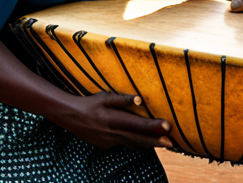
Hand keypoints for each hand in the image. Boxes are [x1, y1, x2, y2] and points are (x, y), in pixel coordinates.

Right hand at [54, 92, 172, 149]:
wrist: (69, 117)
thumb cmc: (89, 103)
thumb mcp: (104, 97)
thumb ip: (122, 99)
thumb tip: (139, 100)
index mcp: (112, 119)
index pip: (137, 124)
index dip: (153, 127)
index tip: (168, 127)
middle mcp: (112, 133)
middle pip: (138, 139)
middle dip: (156, 141)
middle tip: (172, 143)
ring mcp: (109, 141)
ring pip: (133, 144)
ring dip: (148, 144)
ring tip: (164, 144)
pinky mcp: (105, 145)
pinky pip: (124, 144)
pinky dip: (136, 143)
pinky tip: (145, 141)